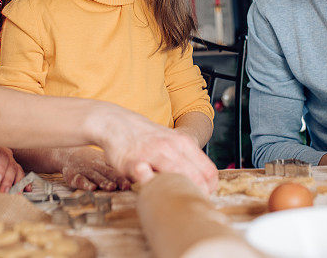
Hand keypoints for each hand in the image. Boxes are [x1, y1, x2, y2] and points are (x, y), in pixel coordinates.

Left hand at [0, 144, 25, 192]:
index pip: (0, 155)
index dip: (0, 168)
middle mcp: (2, 155)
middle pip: (11, 165)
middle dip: (8, 180)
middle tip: (3, 192)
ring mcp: (8, 164)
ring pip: (18, 171)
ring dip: (17, 183)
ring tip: (14, 195)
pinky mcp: (10, 173)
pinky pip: (20, 176)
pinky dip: (23, 183)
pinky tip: (26, 190)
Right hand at [59, 147, 131, 190]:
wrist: (68, 154)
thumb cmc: (92, 162)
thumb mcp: (105, 162)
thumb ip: (119, 170)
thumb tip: (140, 176)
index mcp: (106, 164)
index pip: (117, 171)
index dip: (125, 177)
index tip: (132, 183)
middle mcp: (96, 167)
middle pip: (108, 174)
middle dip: (117, 180)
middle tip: (125, 186)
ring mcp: (85, 170)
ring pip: (95, 177)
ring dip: (103, 182)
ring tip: (110, 187)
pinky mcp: (72, 175)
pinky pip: (78, 179)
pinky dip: (84, 184)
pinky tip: (91, 188)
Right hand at [95, 109, 217, 193]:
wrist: (116, 123)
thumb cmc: (146, 136)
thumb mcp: (172, 139)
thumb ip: (187, 157)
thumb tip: (205, 179)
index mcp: (184, 143)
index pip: (209, 171)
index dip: (210, 189)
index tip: (204, 197)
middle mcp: (172, 147)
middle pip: (197, 178)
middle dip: (197, 195)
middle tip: (190, 204)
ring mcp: (153, 154)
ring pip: (176, 177)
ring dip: (179, 193)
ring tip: (175, 201)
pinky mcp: (134, 163)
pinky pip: (146, 178)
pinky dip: (151, 187)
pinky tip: (151, 191)